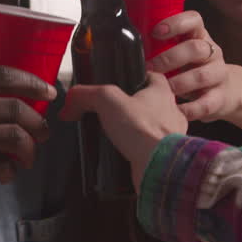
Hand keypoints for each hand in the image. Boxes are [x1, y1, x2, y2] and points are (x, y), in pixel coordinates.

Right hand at [0, 65, 54, 194]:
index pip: (3, 75)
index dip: (32, 83)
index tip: (48, 92)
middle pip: (16, 108)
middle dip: (38, 123)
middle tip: (42, 133)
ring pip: (13, 138)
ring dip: (28, 150)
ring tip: (27, 157)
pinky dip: (8, 171)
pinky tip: (5, 173)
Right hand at [59, 72, 182, 190]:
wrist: (159, 166)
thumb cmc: (144, 132)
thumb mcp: (107, 100)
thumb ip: (87, 95)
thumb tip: (72, 99)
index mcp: (161, 93)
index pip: (154, 76)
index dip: (139, 76)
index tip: (126, 80)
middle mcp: (170, 114)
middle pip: (153, 103)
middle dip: (135, 107)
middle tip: (115, 110)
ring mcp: (170, 136)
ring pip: (152, 128)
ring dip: (137, 130)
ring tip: (116, 134)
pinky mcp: (164, 156)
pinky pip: (151, 150)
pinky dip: (138, 151)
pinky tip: (123, 154)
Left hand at [145, 11, 238, 121]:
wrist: (224, 91)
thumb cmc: (191, 69)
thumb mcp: (179, 53)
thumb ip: (161, 48)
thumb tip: (127, 49)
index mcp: (199, 36)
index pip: (193, 20)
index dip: (176, 23)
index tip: (155, 32)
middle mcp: (212, 52)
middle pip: (196, 48)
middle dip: (170, 59)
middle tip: (151, 69)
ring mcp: (219, 74)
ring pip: (201, 75)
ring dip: (178, 84)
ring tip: (163, 91)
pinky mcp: (220, 97)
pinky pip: (205, 103)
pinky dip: (189, 108)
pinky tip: (175, 111)